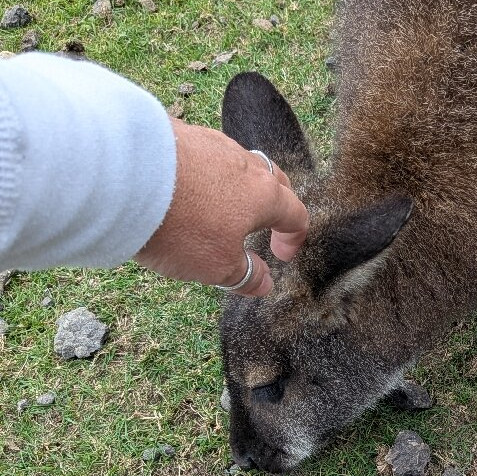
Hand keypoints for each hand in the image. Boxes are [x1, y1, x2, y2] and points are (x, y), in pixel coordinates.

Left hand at [136, 118, 308, 296]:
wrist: (121, 174)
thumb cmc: (181, 224)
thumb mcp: (217, 266)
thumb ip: (245, 275)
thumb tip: (263, 283)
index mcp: (264, 195)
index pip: (296, 214)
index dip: (293, 238)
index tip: (280, 256)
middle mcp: (243, 163)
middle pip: (273, 180)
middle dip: (273, 204)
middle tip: (264, 224)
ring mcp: (209, 143)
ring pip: (235, 165)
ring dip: (234, 188)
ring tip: (216, 209)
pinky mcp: (176, 132)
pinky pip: (200, 155)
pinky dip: (200, 174)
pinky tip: (180, 190)